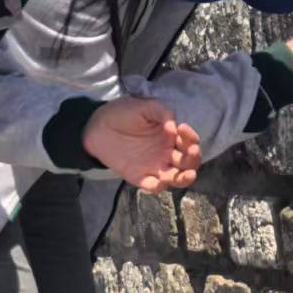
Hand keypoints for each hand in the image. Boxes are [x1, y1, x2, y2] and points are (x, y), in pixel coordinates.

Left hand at [83, 98, 201, 190]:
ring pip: (177, 178)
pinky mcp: (140, 177)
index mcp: (171, 136)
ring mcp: (155, 167)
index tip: (182, 129)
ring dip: (184, 178)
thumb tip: (173, 128)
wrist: (98, 126)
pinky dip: (159, 186)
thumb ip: (161, 111)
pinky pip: (154, 186)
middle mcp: (167, 153)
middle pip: (189, 162)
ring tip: (185, 175)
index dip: (191, 137)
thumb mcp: (144, 106)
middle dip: (194, 158)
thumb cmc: (124, 113)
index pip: (190, 141)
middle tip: (191, 151)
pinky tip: (159, 180)